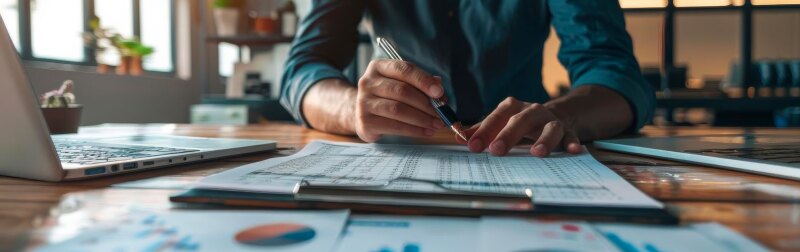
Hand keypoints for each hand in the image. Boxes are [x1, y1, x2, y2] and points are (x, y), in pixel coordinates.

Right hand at [355, 59, 445, 141]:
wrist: (362, 114)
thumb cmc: (388, 97)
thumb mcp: (403, 84)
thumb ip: (421, 85)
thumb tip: (440, 92)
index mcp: (379, 67)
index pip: (404, 69)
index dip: (423, 80)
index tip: (440, 92)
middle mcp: (368, 82)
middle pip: (402, 91)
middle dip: (426, 103)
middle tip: (442, 114)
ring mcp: (363, 102)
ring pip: (398, 109)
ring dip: (421, 118)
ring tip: (436, 124)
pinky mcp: (365, 121)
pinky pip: (394, 126)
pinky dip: (414, 130)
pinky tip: (426, 131)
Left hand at [457, 97, 582, 156]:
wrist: (554, 115)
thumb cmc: (520, 122)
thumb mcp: (501, 123)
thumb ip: (482, 131)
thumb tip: (460, 139)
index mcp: (513, 108)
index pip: (497, 118)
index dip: (484, 131)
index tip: (472, 146)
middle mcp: (532, 111)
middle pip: (520, 120)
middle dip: (508, 135)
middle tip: (496, 150)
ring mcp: (551, 121)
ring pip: (549, 127)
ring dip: (544, 139)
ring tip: (538, 152)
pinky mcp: (568, 131)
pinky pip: (571, 136)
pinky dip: (573, 142)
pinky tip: (573, 150)